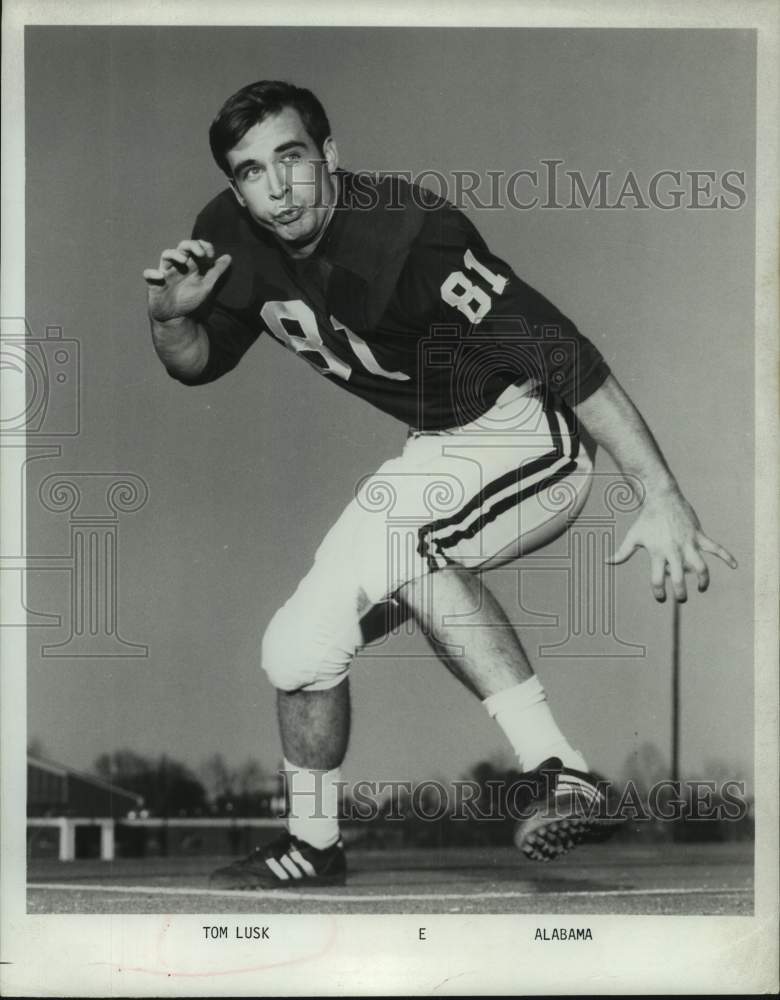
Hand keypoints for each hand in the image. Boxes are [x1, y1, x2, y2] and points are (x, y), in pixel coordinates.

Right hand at [143, 239, 230, 322]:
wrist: (176, 317)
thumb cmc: (190, 299)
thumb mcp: (206, 285)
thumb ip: (216, 271)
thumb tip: (228, 257)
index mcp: (191, 265)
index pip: (196, 247)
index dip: (203, 246)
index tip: (211, 254)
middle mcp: (178, 265)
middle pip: (182, 247)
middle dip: (191, 246)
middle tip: (200, 253)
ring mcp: (166, 272)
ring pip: (166, 255)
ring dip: (174, 255)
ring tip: (184, 260)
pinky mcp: (154, 283)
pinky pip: (149, 274)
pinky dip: (152, 273)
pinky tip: (160, 276)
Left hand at [606, 488, 737, 601]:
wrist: (662, 496)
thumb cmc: (646, 518)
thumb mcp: (633, 536)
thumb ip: (622, 552)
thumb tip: (606, 561)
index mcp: (657, 552)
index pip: (656, 579)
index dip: (659, 592)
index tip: (661, 598)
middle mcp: (674, 550)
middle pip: (678, 578)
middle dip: (681, 593)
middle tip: (681, 598)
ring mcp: (688, 543)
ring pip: (700, 566)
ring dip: (703, 579)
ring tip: (701, 587)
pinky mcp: (699, 535)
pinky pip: (716, 548)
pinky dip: (727, 556)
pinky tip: (735, 565)